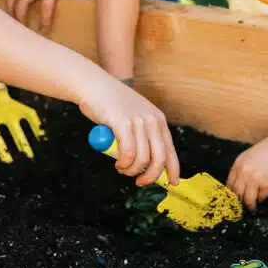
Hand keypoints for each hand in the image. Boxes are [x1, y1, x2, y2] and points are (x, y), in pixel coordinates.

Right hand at [80, 73, 179, 187]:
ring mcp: (137, 121)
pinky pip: (128, 153)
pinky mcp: (122, 123)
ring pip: (142, 158)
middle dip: (151, 176)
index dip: (173, 169)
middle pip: (160, 158)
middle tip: (140, 182)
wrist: (94, 85)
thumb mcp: (135, 117)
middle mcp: (151, 120)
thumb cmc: (112, 104)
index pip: (171, 149)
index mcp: (158, 119)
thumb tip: (146, 164)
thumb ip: (142, 136)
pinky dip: (123, 163)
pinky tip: (118, 163)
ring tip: (123, 169)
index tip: (172, 183)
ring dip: (131, 170)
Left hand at [227, 127, 267, 210]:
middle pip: (236, 193)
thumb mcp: (251, 156)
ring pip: (248, 200)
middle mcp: (243, 172)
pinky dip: (262, 200)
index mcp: (238, 163)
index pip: (229, 183)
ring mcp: (254, 180)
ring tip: (253, 208)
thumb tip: (241, 184)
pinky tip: (263, 200)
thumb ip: (244, 168)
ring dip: (250, 205)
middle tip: (241, 207)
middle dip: (239, 202)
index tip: (234, 199)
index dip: (231, 193)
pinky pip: (261, 198)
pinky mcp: (266, 186)